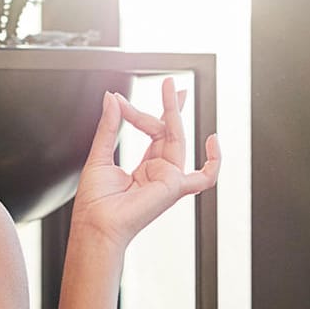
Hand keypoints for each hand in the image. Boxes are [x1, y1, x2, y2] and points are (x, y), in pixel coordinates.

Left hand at [71, 76, 219, 249]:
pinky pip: (206, 177)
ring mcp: (169, 179)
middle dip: (169, 106)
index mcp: (145, 168)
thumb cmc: (95, 202)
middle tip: (168, 83)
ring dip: (173, 113)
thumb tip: (112, 98)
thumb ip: (110, 126)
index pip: (153, 133)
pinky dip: (214, 161)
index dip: (140, 113)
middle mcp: (160, 173)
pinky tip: (212, 139)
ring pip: (178, 139)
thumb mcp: (100, 155)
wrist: (94, 225)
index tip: (121, 100)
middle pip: (168, 132)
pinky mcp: (174, 186)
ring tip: (170, 90)